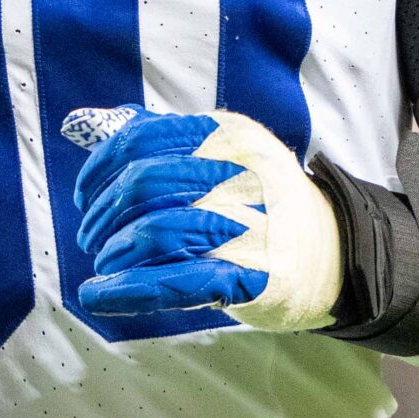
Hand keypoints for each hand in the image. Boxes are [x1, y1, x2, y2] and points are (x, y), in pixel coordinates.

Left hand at [63, 106, 341, 331]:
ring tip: (105, 263)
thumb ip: (164, 137)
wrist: (333, 252)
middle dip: (102, 214)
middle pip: (142, 183)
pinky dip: (125, 290)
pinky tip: (97, 295)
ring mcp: (248, 224)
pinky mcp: (251, 277)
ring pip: (155, 230)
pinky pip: (175, 282)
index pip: (140, 138)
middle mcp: (239, 172)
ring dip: (113, 251)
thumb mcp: (224, 154)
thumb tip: (94, 122)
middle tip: (92, 238)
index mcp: (228, 134)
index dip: (98, 169)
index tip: (85, 196)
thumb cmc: (261, 202)